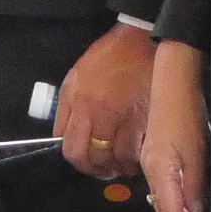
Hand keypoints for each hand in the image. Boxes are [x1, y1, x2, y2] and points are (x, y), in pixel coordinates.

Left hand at [55, 21, 155, 176]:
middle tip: (102, 169)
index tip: (84, 162)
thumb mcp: (75, 78)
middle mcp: (97, 113)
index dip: (76, 161)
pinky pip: (137, 152)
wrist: (140, 42)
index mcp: (77, 103)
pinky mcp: (146, 120)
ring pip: (115, 159)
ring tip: (120, 165)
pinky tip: (135, 158)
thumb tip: (63, 138)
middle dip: (95, 169)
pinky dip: (135, 160)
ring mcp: (122, 118)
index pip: (70, 147)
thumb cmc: (107, 59)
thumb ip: (67, 109)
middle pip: (91, 158)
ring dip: (116, 167)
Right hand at [142, 39, 208, 211]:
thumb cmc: (186, 110)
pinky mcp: (152, 152)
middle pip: (162, 206)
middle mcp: (151, 167)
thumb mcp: (196, 148)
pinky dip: (168, 200)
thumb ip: (194, 181)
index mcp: (161, 168)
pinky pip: (157, 185)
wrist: (169, 78)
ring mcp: (149, 159)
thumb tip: (195, 211)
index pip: (171, 210)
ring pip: (158, 196)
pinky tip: (178, 203)